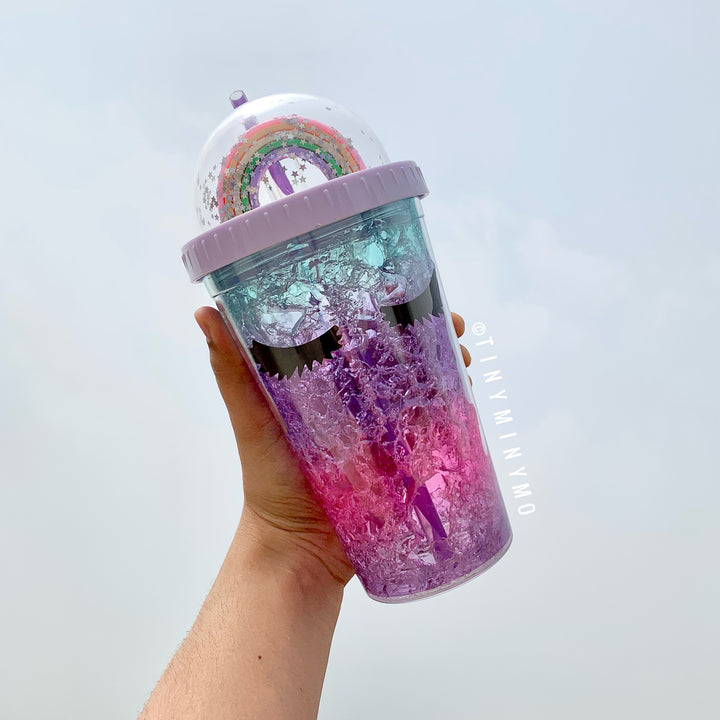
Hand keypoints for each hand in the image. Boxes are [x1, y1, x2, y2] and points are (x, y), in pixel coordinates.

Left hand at [194, 308, 471, 587]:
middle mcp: (360, 403)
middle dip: (433, 336)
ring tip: (464, 359)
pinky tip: (467, 399)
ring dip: (449, 370)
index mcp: (326, 384)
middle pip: (402, 359)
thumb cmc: (269, 479)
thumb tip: (204, 310)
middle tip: (456, 327)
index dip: (385, 310)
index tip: (410, 289)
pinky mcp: (405, 463)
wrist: (297, 548)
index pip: (360, 335)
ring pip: (424, 390)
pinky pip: (434, 432)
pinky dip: (454, 414)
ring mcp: (386, 432)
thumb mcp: (251, 418)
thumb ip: (233, 370)